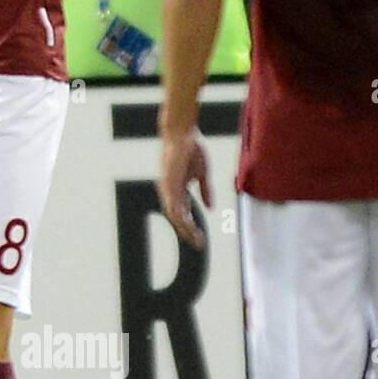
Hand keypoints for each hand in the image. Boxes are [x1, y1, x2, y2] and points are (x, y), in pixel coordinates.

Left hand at [157, 128, 211, 249]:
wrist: (183, 133)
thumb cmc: (192, 150)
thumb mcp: (202, 174)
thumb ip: (205, 190)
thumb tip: (210, 207)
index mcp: (178, 190)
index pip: (184, 214)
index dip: (192, 227)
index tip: (201, 239)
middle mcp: (170, 192)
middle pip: (177, 218)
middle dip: (188, 232)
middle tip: (199, 244)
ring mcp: (167, 187)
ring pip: (174, 214)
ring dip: (185, 227)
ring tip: (196, 238)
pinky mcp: (168, 182)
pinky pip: (172, 202)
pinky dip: (178, 214)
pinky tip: (185, 224)